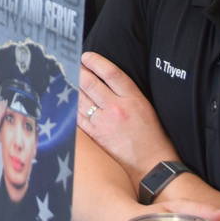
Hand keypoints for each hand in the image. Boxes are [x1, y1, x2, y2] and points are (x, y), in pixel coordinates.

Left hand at [78, 51, 174, 185]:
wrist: (153, 164)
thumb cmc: (153, 136)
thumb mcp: (147, 107)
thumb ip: (128, 93)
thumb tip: (108, 80)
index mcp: (133, 98)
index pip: (110, 72)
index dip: (96, 61)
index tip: (86, 56)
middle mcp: (117, 108)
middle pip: (90, 83)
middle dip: (78, 71)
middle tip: (71, 65)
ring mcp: (104, 122)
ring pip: (81, 99)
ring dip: (72, 87)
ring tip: (66, 79)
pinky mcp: (96, 136)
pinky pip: (78, 117)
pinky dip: (71, 107)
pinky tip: (66, 100)